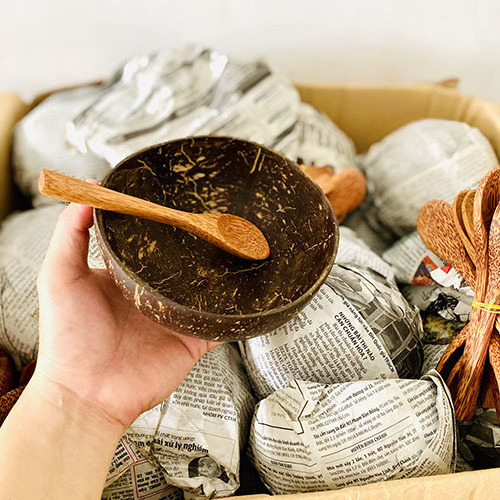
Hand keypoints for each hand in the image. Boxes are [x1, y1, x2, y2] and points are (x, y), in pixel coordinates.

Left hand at [35, 202, 217, 428]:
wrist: (89, 394)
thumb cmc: (69, 339)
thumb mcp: (60, 277)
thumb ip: (70, 234)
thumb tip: (83, 192)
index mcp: (125, 276)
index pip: (149, 241)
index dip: (162, 222)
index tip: (177, 200)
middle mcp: (152, 293)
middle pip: (182, 262)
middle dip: (198, 244)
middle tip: (217, 220)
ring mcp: (174, 315)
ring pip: (205, 289)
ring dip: (220, 274)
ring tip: (239, 249)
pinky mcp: (192, 338)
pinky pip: (219, 322)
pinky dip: (234, 312)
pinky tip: (246, 294)